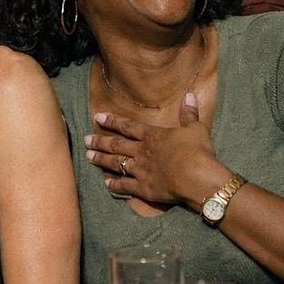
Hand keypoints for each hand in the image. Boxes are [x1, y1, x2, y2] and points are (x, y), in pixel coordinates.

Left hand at [83, 93, 227, 207]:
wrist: (196, 177)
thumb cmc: (197, 152)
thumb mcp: (195, 129)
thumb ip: (189, 113)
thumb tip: (189, 95)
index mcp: (153, 136)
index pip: (128, 126)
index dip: (112, 121)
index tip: (97, 117)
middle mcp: (142, 152)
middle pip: (116, 145)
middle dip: (100, 141)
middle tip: (85, 140)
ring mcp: (140, 171)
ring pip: (116, 163)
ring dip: (101, 160)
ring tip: (87, 157)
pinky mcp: (143, 189)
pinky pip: (124, 186)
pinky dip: (114, 185)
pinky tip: (105, 183)